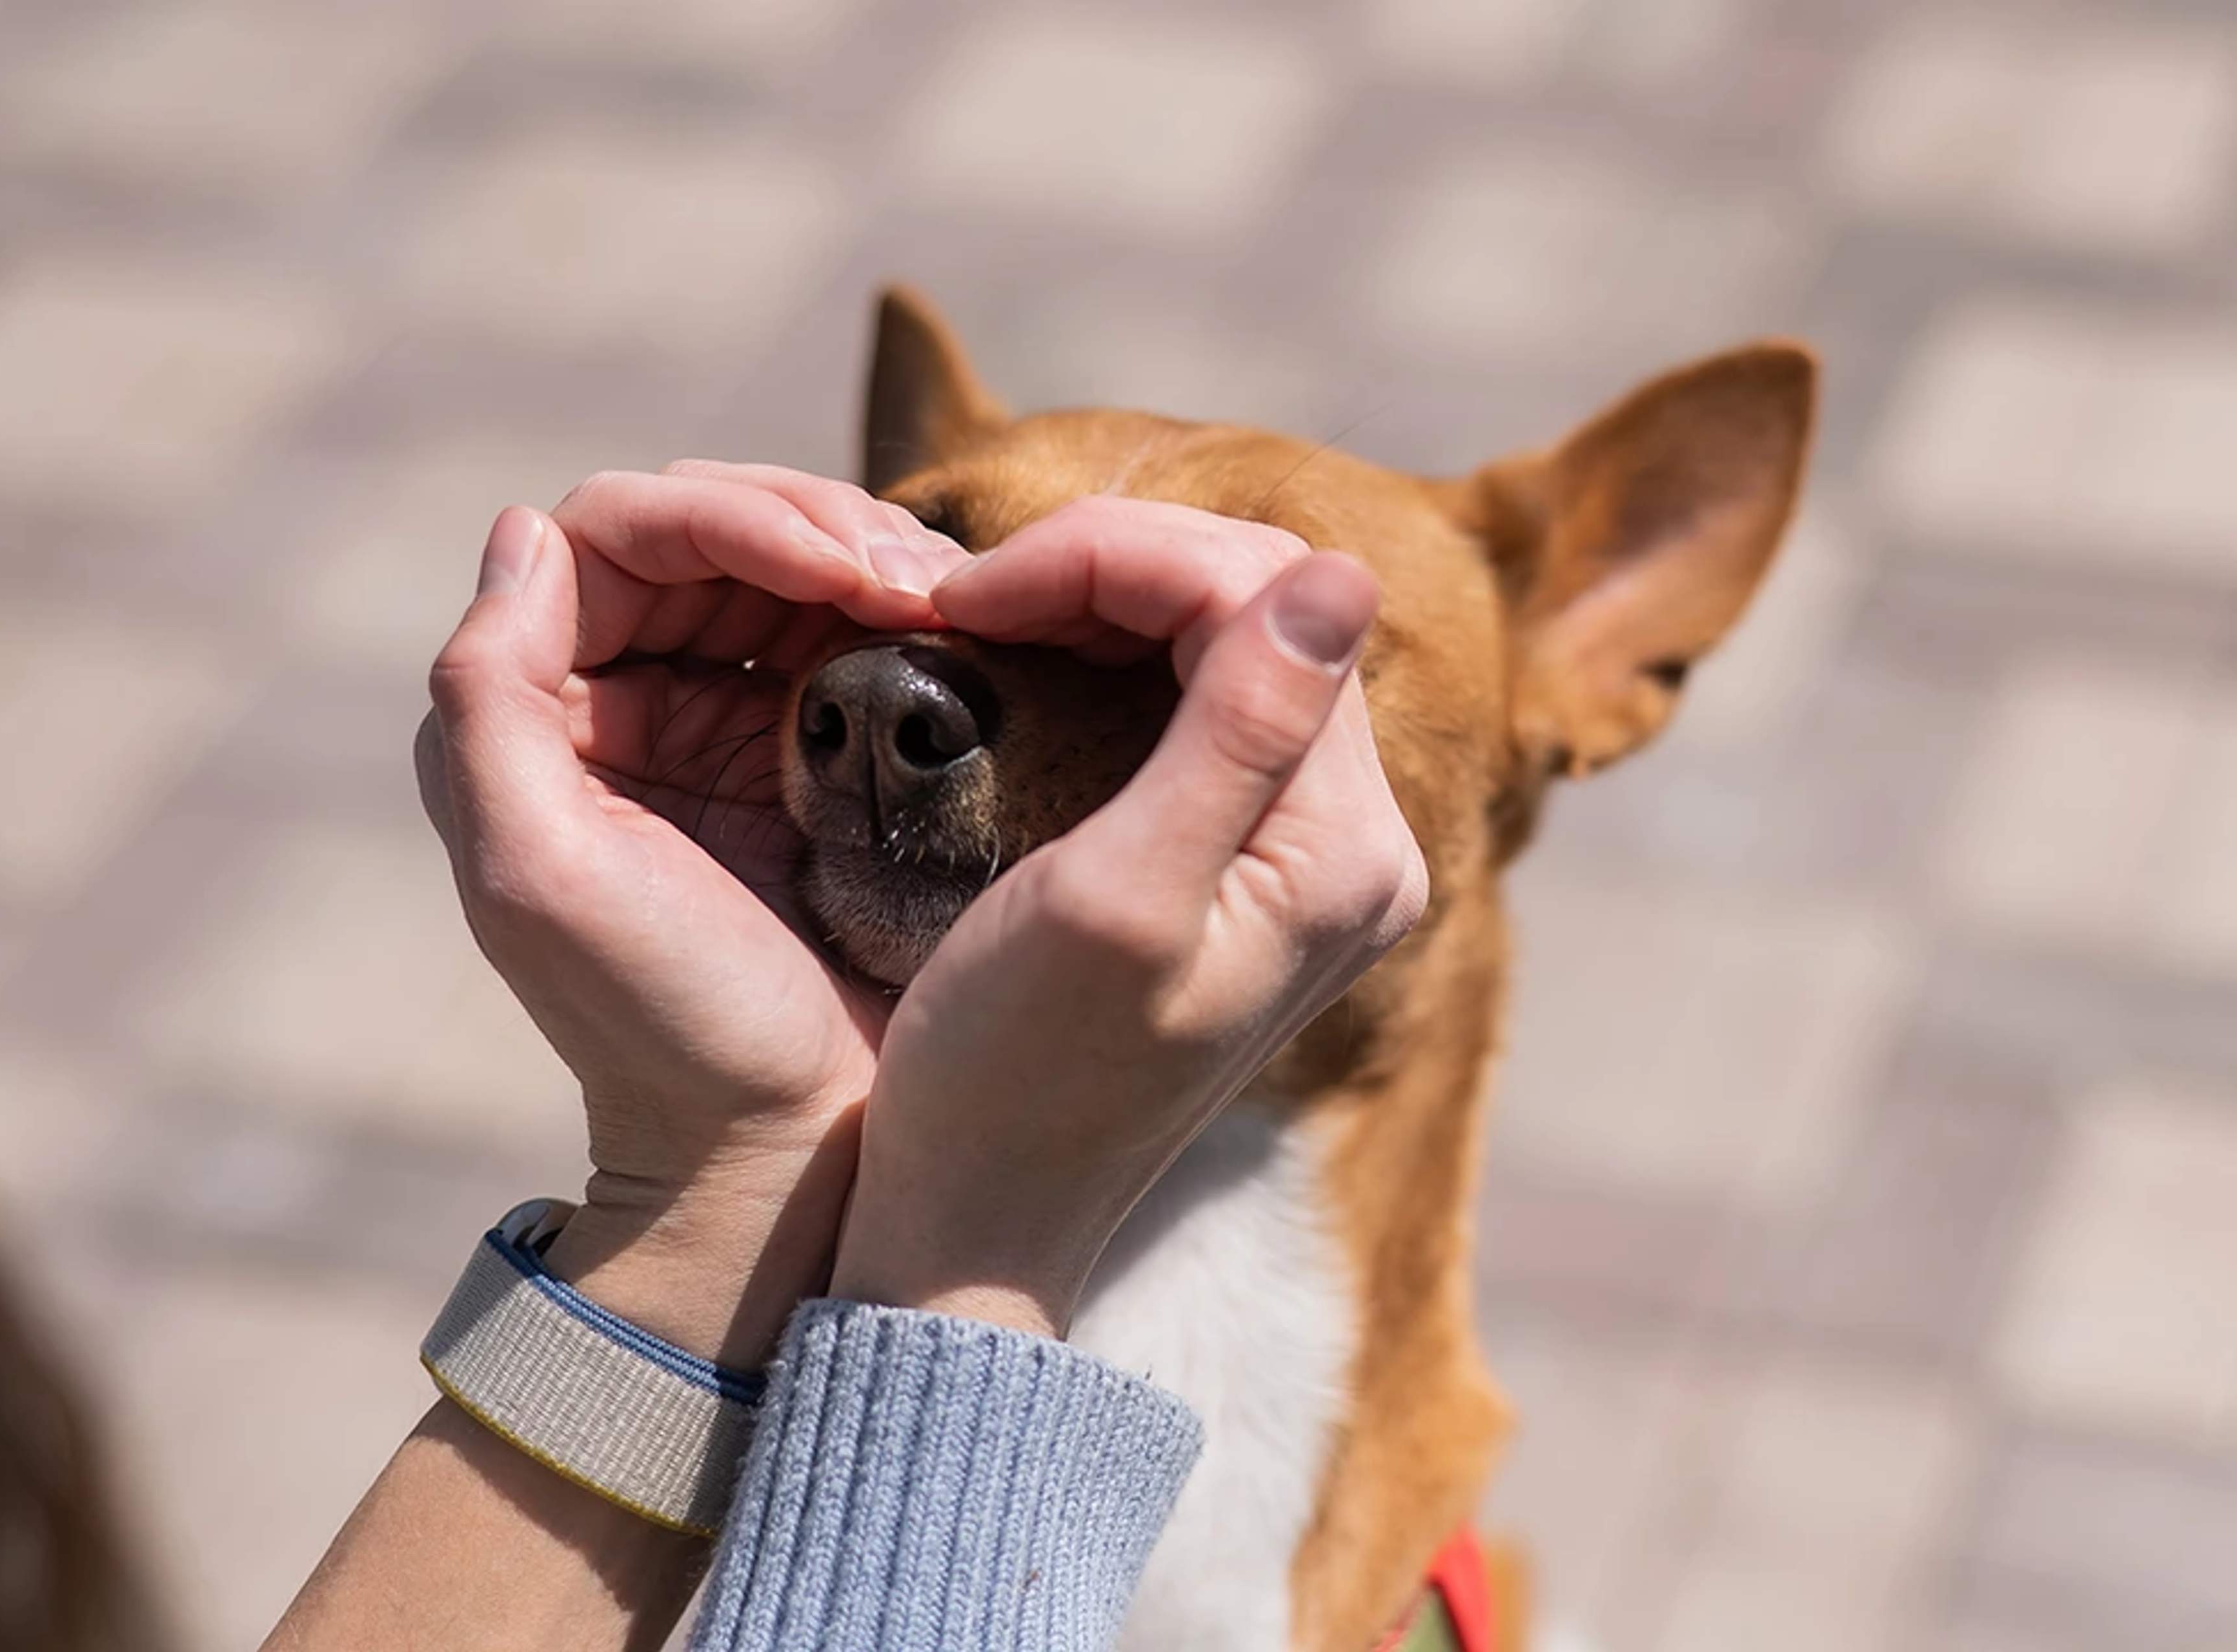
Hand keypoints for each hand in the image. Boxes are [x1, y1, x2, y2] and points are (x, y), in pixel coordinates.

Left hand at [417, 462, 966, 1364]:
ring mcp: (721, 723)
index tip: (832, 572)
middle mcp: (622, 700)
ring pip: (783, 563)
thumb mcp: (540, 875)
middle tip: (908, 577)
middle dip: (807, 523)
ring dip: (864, 552)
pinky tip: (953, 629)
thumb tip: (523, 531)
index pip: (610, 536)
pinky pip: (850, 631)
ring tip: (942, 598)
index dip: (721, 519)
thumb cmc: (664, 1028)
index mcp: (539, 719)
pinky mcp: (811, 755)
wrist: (786, 1152)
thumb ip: (492, 700)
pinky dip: (902, 608)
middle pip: (703, 529)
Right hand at [829, 500, 1427, 1337]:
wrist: (980, 1221)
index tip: (973, 591)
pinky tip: (1031, 658)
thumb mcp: (1120, 896)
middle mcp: (1360, 845)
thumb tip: (1345, 569)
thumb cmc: (1017, 1075)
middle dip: (1113, 563)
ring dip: (1111, 599)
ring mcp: (1308, 857)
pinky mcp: (1251, 871)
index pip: (1263, 597)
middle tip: (969, 593)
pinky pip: (1206, 702)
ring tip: (987, 614)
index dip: (1116, 556)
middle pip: (1263, 605)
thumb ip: (1242, 730)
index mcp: (1345, 849)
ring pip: (1234, 640)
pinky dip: (1117, 655)